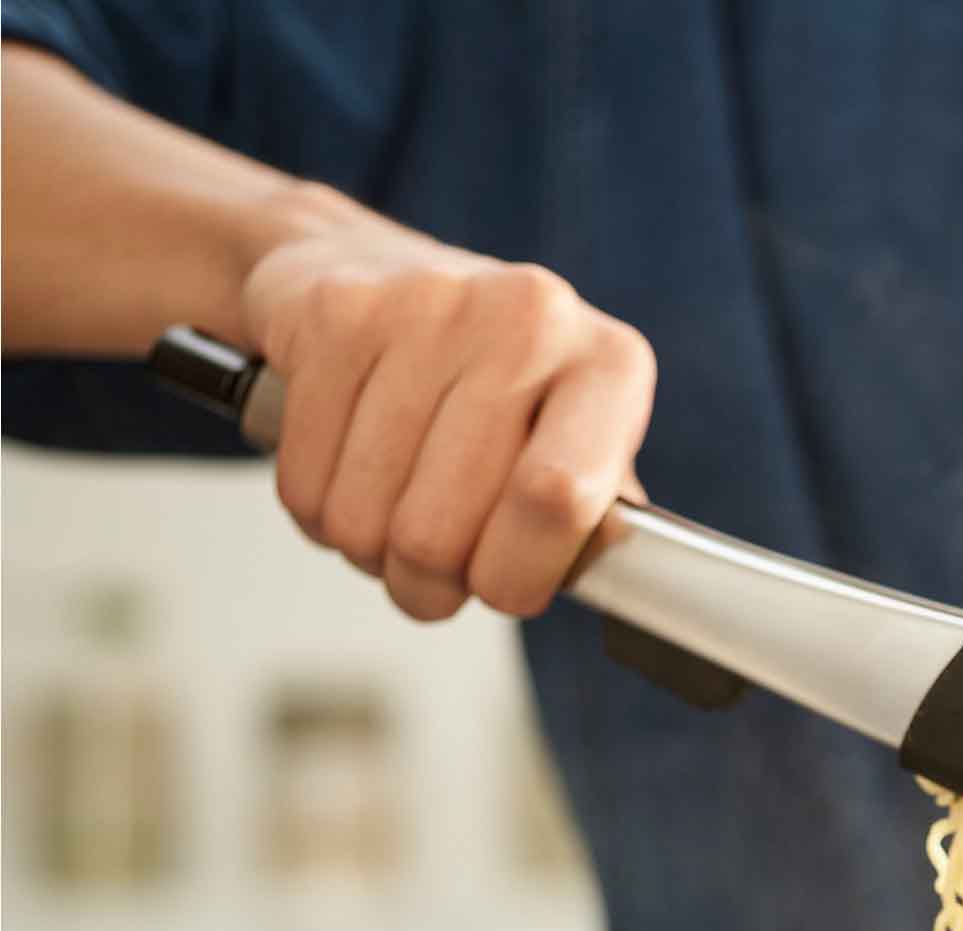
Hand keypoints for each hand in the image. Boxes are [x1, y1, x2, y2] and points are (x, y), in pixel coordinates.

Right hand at [241, 207, 654, 621]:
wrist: (375, 268)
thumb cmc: (498, 388)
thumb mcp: (578, 447)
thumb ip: (598, 523)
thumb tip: (615, 584)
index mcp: (609, 366)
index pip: (555, 500)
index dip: (514, 576)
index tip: (502, 589)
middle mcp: (528, 320)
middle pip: (438, 530)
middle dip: (428, 582)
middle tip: (436, 569)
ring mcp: (427, 306)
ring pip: (363, 518)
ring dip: (369, 551)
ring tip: (394, 516)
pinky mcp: (336, 314)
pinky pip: (306, 480)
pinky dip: (318, 511)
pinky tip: (348, 476)